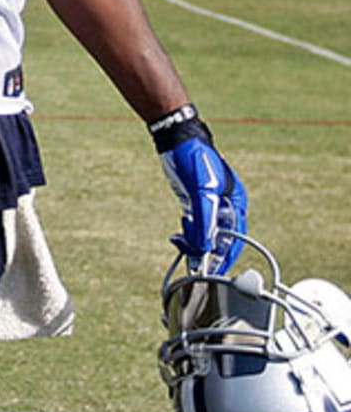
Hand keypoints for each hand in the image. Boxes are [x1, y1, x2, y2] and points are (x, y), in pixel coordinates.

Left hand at [151, 106, 246, 273]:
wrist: (176, 139)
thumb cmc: (194, 160)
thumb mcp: (201, 192)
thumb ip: (204, 221)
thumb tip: (204, 248)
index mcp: (235, 203)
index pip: (235, 239)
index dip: (225, 257)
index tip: (214, 273)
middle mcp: (225, 206)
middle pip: (220, 238)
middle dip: (206, 251)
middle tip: (192, 261)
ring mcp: (209, 204)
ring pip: (205, 233)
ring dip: (194, 241)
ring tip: (180, 239)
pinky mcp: (193, 201)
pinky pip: (194, 225)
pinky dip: (188, 232)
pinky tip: (178, 235)